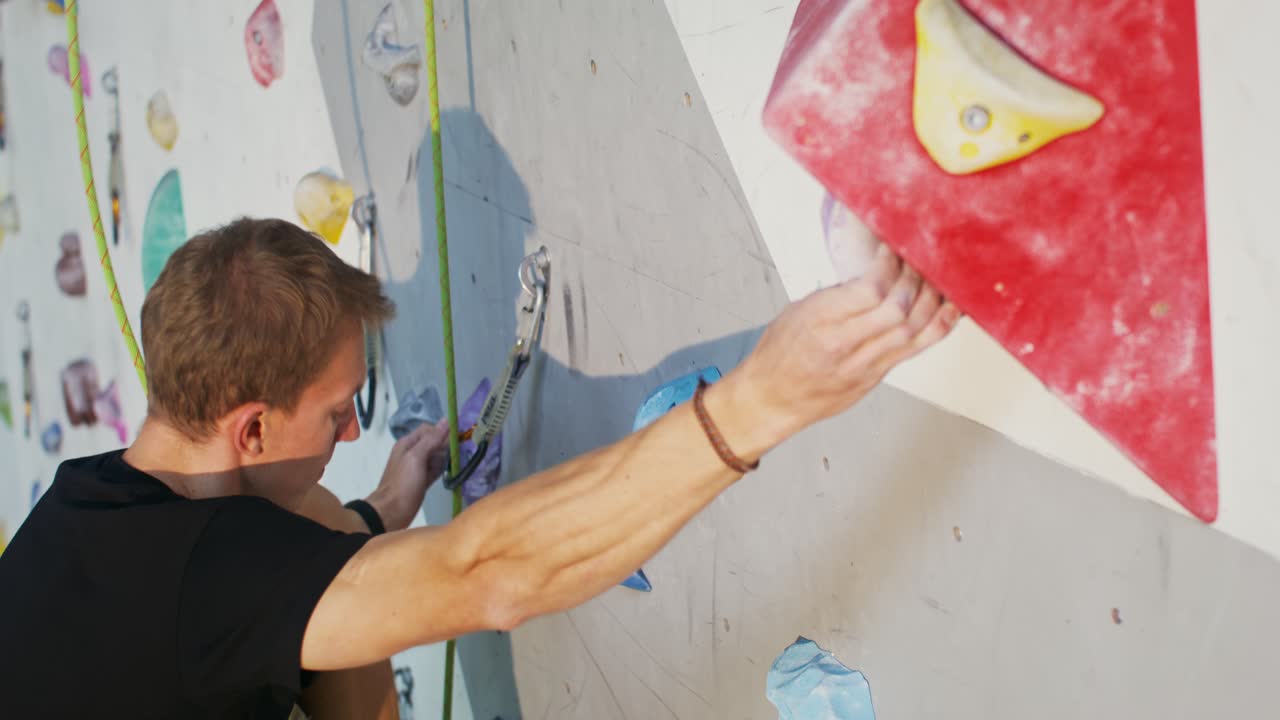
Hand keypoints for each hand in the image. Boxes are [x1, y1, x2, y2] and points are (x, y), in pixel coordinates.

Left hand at [366, 419, 449, 531]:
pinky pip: (435, 470)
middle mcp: (412, 453)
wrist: (391, 512)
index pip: (428, 429)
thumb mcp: (417, 458)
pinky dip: (442, 469)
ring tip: (457, 463)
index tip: (456, 439)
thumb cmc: (403, 484)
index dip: (442, 432)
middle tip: (458, 453)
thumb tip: (445, 420)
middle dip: (445, 446)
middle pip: (433, 442)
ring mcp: (416, 468)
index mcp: (408, 444)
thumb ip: (431, 439)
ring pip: (435, 456)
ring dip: (446, 458)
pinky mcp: (421, 480)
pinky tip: (452, 472)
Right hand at [715, 243, 959, 455]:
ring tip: (936, 280)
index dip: (889, 265)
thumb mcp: (799, 310)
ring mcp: (863, 366)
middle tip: (916, 262)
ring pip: (914, 331)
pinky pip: (916, 350)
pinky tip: (948, 309)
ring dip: (932, 300)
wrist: (772, 398)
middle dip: (915, 279)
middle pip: (898, 310)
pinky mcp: (875, 378)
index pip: (870, 289)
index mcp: (819, 321)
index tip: (891, 250)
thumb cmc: (779, 351)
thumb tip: (876, 272)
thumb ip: (838, 293)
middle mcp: (843, 345)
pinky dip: (938, 326)